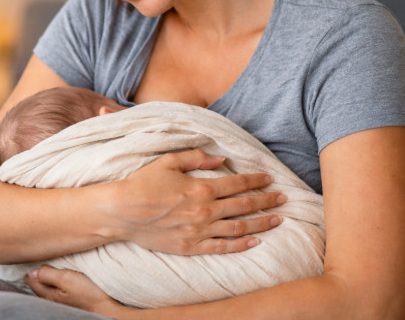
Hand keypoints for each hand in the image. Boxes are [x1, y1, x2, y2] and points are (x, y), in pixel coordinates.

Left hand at [25, 265, 126, 316]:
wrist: (107, 306)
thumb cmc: (88, 293)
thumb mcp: (66, 279)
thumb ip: (48, 274)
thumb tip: (32, 271)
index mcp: (49, 294)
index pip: (32, 282)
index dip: (29, 270)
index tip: (28, 259)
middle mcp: (54, 299)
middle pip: (39, 285)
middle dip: (36, 274)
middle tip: (34, 262)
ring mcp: (63, 299)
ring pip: (49, 286)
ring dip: (47, 277)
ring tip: (45, 267)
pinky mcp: (73, 297)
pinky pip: (59, 288)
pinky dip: (57, 281)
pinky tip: (61, 276)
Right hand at [106, 148, 284, 254]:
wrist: (121, 212)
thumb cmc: (143, 183)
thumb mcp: (168, 161)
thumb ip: (196, 157)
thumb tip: (220, 158)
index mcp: (201, 188)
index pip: (237, 183)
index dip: (256, 180)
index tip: (269, 179)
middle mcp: (204, 210)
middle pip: (244, 206)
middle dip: (266, 201)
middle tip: (283, 199)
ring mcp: (198, 231)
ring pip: (238, 228)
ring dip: (260, 223)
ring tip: (277, 221)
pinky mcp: (190, 246)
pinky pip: (221, 247)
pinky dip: (240, 245)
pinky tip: (254, 242)